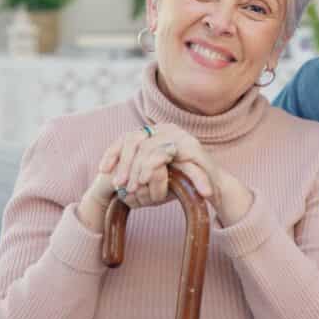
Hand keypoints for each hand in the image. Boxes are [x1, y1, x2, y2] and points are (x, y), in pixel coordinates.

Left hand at [95, 125, 253, 224]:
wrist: (215, 189)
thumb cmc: (184, 183)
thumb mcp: (156, 174)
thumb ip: (138, 168)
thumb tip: (108, 172)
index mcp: (158, 132)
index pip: (128, 137)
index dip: (113, 152)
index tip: (102, 170)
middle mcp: (168, 129)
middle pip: (134, 139)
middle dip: (122, 163)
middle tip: (117, 184)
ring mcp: (179, 135)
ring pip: (146, 147)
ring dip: (135, 169)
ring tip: (131, 186)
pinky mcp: (189, 146)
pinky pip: (162, 153)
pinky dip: (151, 167)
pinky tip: (144, 180)